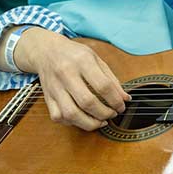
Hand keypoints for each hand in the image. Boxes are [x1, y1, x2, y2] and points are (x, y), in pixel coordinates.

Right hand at [14, 28, 130, 130]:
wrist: (47, 51)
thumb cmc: (75, 55)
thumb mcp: (96, 59)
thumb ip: (112, 79)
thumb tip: (125, 99)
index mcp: (82, 61)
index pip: (103, 86)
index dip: (115, 100)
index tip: (121, 106)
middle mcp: (66, 74)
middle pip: (87, 102)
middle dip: (104, 113)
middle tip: (112, 114)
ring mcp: (54, 87)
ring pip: (71, 114)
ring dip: (90, 123)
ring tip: (101, 121)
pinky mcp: (47, 97)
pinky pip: (58, 117)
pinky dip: (72, 123)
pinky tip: (82, 119)